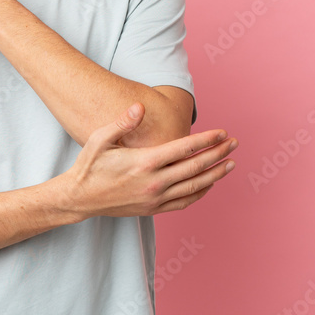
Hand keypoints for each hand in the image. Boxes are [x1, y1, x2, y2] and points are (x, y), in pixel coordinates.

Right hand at [61, 103, 236, 218]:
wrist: (79, 198)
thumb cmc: (89, 166)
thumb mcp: (99, 139)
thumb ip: (122, 122)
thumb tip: (140, 105)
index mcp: (144, 162)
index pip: (185, 148)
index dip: (206, 140)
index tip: (222, 132)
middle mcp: (154, 182)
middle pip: (196, 167)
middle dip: (218, 154)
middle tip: (234, 143)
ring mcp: (155, 198)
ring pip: (195, 186)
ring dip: (215, 174)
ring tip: (230, 164)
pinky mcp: (153, 209)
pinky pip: (184, 202)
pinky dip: (201, 192)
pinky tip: (210, 184)